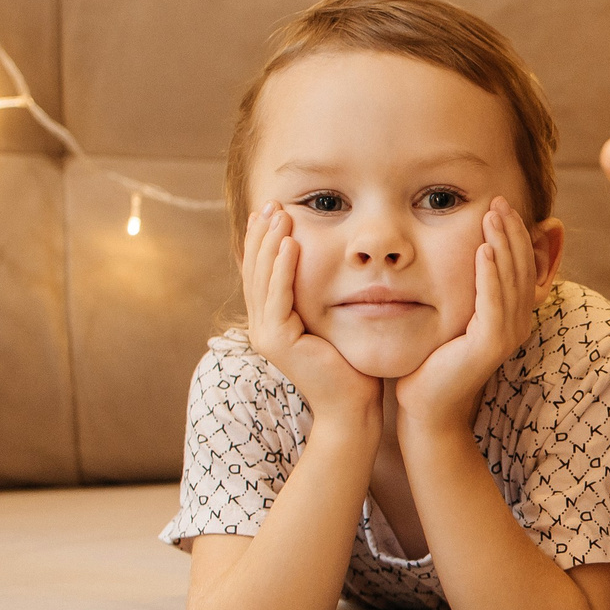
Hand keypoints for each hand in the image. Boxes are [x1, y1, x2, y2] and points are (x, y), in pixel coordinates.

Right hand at [243, 203, 380, 429]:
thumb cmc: (352, 366)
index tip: (275, 210)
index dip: (265, 241)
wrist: (354, 406)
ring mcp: (266, 335)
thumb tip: (338, 265)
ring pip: (262, 279)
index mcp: (273, 321)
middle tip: (271, 203)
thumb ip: (325, 296)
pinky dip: (282, 269)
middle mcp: (263, 326)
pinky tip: (291, 244)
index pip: (263, 272)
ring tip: (279, 214)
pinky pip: (277, 298)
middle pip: (255, 270)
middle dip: (262, 235)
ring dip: (270, 244)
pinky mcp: (277, 342)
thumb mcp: (336, 320)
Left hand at [394, 199, 541, 438]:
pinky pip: (494, 302)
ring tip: (492, 216)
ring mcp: (508, 335)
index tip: (499, 204)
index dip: (513, 234)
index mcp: (511, 315)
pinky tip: (483, 250)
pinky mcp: (491, 345)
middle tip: (500, 200)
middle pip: (521, 267)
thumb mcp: (451, 314)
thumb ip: (462, 287)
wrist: (426, 405)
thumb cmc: (432, 360)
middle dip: (511, 231)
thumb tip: (458, 253)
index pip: (520, 265)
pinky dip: (489, 275)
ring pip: (510, 280)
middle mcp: (517, 323)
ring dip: (503, 245)